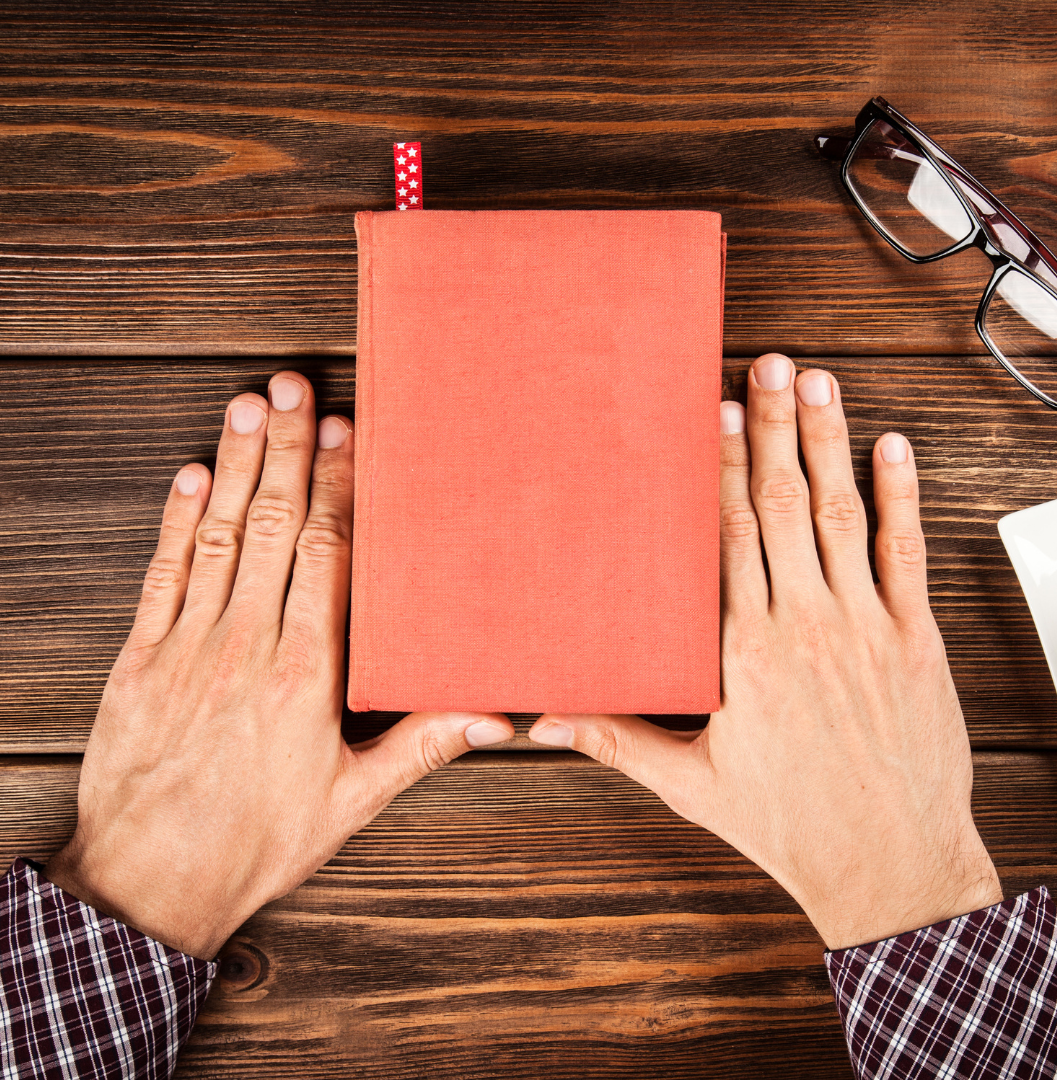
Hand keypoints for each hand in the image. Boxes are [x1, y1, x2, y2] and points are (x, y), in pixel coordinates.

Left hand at [46, 373, 512, 959]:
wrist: (150, 883)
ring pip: (219, 538)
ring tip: (249, 406)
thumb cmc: (256, 842)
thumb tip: (493, 716)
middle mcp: (247, 648)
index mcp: (305, 677)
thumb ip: (420, 746)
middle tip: (294, 387)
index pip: (328, 557)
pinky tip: (192, 474)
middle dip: (288, 451)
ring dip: (237, 466)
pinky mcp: (140, 660)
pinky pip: (162, 576)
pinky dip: (177, 522)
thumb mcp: (350, 803)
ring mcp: (188, 648)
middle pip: (274, 528)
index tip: (346, 434)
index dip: (338, 488)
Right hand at [529, 354, 1000, 950]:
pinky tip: (890, 446)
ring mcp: (866, 627)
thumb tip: (544, 720)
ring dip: (828, 441)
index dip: (720, 467)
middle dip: (770, 427)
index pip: (727, 537)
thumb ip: (617, 740)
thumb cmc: (791, 826)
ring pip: (842, 514)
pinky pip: (907, 553)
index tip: (713, 413)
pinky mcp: (915, 640)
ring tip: (817, 382)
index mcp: (745, 653)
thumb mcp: (692, 786)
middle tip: (765, 366)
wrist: (890, 865)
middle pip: (781, 505)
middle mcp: (804, 625)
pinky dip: (900, 495)